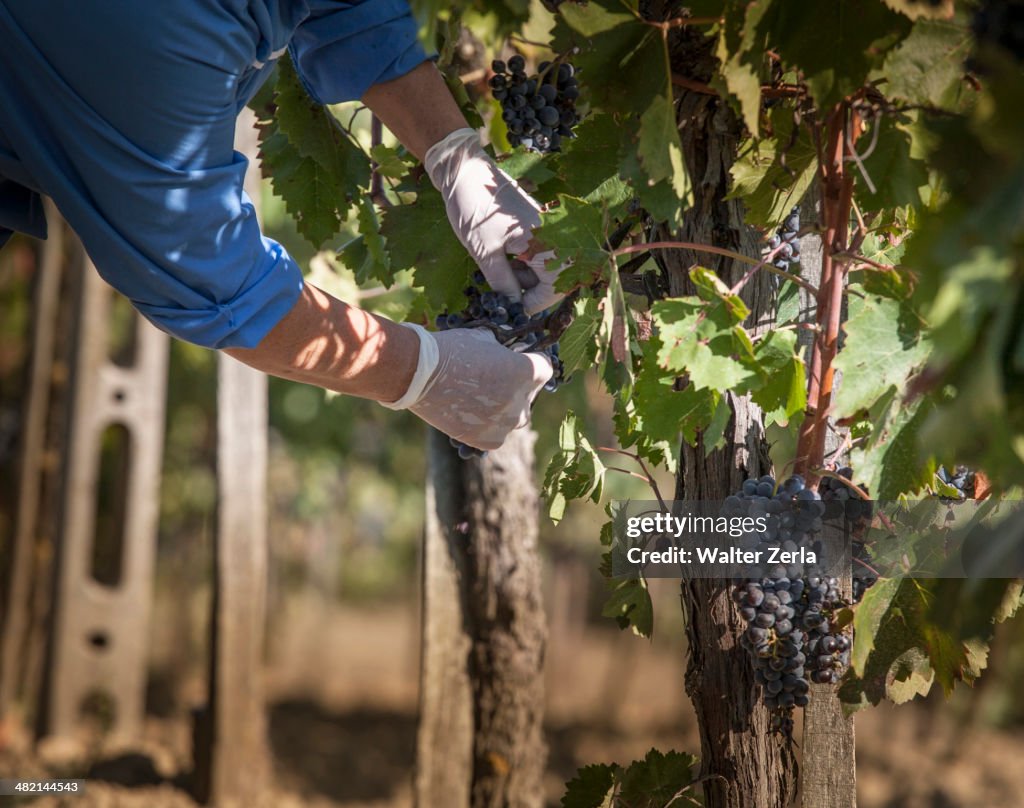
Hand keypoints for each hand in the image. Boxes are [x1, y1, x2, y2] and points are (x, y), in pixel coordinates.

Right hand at [382, 324, 551, 449]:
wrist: (417, 374)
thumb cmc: (451, 349)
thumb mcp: (485, 337)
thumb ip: (505, 348)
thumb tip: (511, 350)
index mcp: (527, 372)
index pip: (545, 369)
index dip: (531, 361)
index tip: (517, 359)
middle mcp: (521, 401)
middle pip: (531, 394)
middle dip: (519, 385)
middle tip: (495, 378)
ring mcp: (505, 423)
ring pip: (517, 418)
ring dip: (506, 408)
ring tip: (483, 397)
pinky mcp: (487, 440)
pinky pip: (498, 435)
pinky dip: (490, 427)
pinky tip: (472, 414)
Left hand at [424, 128, 562, 313]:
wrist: (466, 171)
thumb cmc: (474, 211)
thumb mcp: (485, 254)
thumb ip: (503, 284)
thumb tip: (513, 308)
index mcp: (547, 243)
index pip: (552, 290)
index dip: (531, 305)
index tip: (510, 310)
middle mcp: (554, 235)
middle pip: (553, 279)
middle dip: (528, 289)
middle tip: (501, 289)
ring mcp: (547, 228)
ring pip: (545, 266)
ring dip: (525, 276)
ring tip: (498, 270)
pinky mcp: (537, 224)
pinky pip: (539, 251)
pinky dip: (524, 261)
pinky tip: (503, 258)